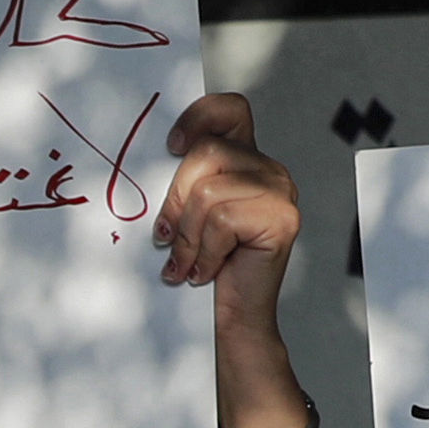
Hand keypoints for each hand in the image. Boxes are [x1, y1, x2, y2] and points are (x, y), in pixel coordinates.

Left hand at [154, 92, 299, 328]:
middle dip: (175, 199)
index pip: (230, 109)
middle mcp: (269, 169)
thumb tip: (145, 164)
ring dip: (188, 236)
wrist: (236, 318)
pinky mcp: (283, 218)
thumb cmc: (206, 267)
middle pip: (206, 152)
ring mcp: (280, 191)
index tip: (170, 147)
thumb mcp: (188, 216)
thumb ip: (184, 182)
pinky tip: (205, 272)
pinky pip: (222, 221)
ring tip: (187, 263)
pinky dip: (204, 254)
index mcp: (246, 160)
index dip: (198, 117)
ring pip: (208, 191)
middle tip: (167, 236)